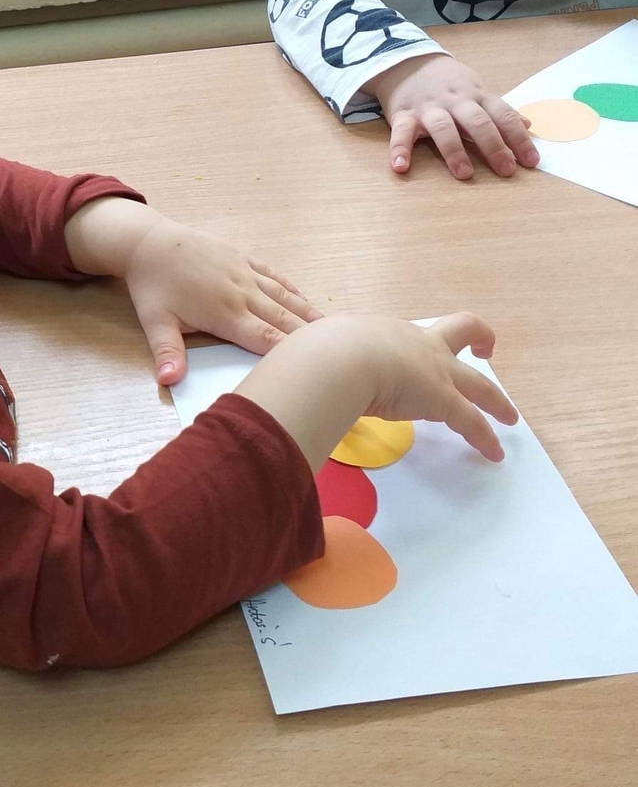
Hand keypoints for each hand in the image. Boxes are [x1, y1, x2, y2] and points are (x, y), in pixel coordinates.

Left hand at [122, 217, 322, 384]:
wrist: (149, 241)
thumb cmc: (152, 285)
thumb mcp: (154, 321)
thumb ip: (167, 352)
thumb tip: (169, 381)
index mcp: (226, 314)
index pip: (267, 341)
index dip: (292, 356)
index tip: (318, 370)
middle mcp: (243, 293)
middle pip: (284, 320)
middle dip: (311, 339)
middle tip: (343, 356)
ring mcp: (245, 273)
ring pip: (284, 297)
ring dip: (309, 314)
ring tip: (333, 331)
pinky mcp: (242, 258)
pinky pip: (274, 275)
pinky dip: (291, 289)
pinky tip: (305, 299)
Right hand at [233, 311, 518, 467]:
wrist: (337, 360)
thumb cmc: (318, 355)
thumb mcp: (313, 354)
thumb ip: (306, 374)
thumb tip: (278, 391)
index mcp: (381, 332)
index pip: (403, 337)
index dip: (409, 347)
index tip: (408, 358)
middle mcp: (413, 343)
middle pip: (458, 332)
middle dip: (475, 339)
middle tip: (484, 351)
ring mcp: (432, 370)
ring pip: (477, 382)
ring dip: (495, 400)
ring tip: (508, 416)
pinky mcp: (443, 399)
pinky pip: (471, 422)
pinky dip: (484, 438)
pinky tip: (494, 454)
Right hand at [367, 54, 538, 180]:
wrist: (408, 62)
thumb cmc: (448, 82)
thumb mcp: (477, 90)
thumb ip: (498, 110)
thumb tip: (527, 124)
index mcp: (477, 96)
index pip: (503, 116)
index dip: (519, 139)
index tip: (531, 162)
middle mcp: (455, 101)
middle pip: (477, 122)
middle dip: (494, 146)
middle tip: (506, 171)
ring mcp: (428, 108)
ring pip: (443, 128)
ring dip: (454, 151)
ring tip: (465, 174)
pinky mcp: (402, 115)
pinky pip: (401, 133)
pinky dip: (400, 150)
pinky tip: (401, 167)